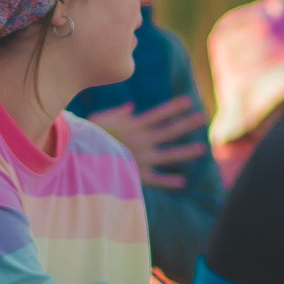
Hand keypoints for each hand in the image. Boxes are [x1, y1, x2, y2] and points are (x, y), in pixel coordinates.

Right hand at [87, 98, 209, 190]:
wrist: (80, 158)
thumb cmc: (87, 136)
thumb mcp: (100, 119)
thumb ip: (118, 113)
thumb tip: (131, 106)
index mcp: (133, 126)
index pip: (159, 114)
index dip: (174, 107)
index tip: (188, 101)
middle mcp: (142, 141)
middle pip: (169, 131)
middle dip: (186, 124)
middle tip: (202, 117)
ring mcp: (141, 159)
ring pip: (169, 155)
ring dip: (186, 152)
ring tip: (202, 148)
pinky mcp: (136, 175)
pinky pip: (156, 179)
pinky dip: (168, 182)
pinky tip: (182, 182)